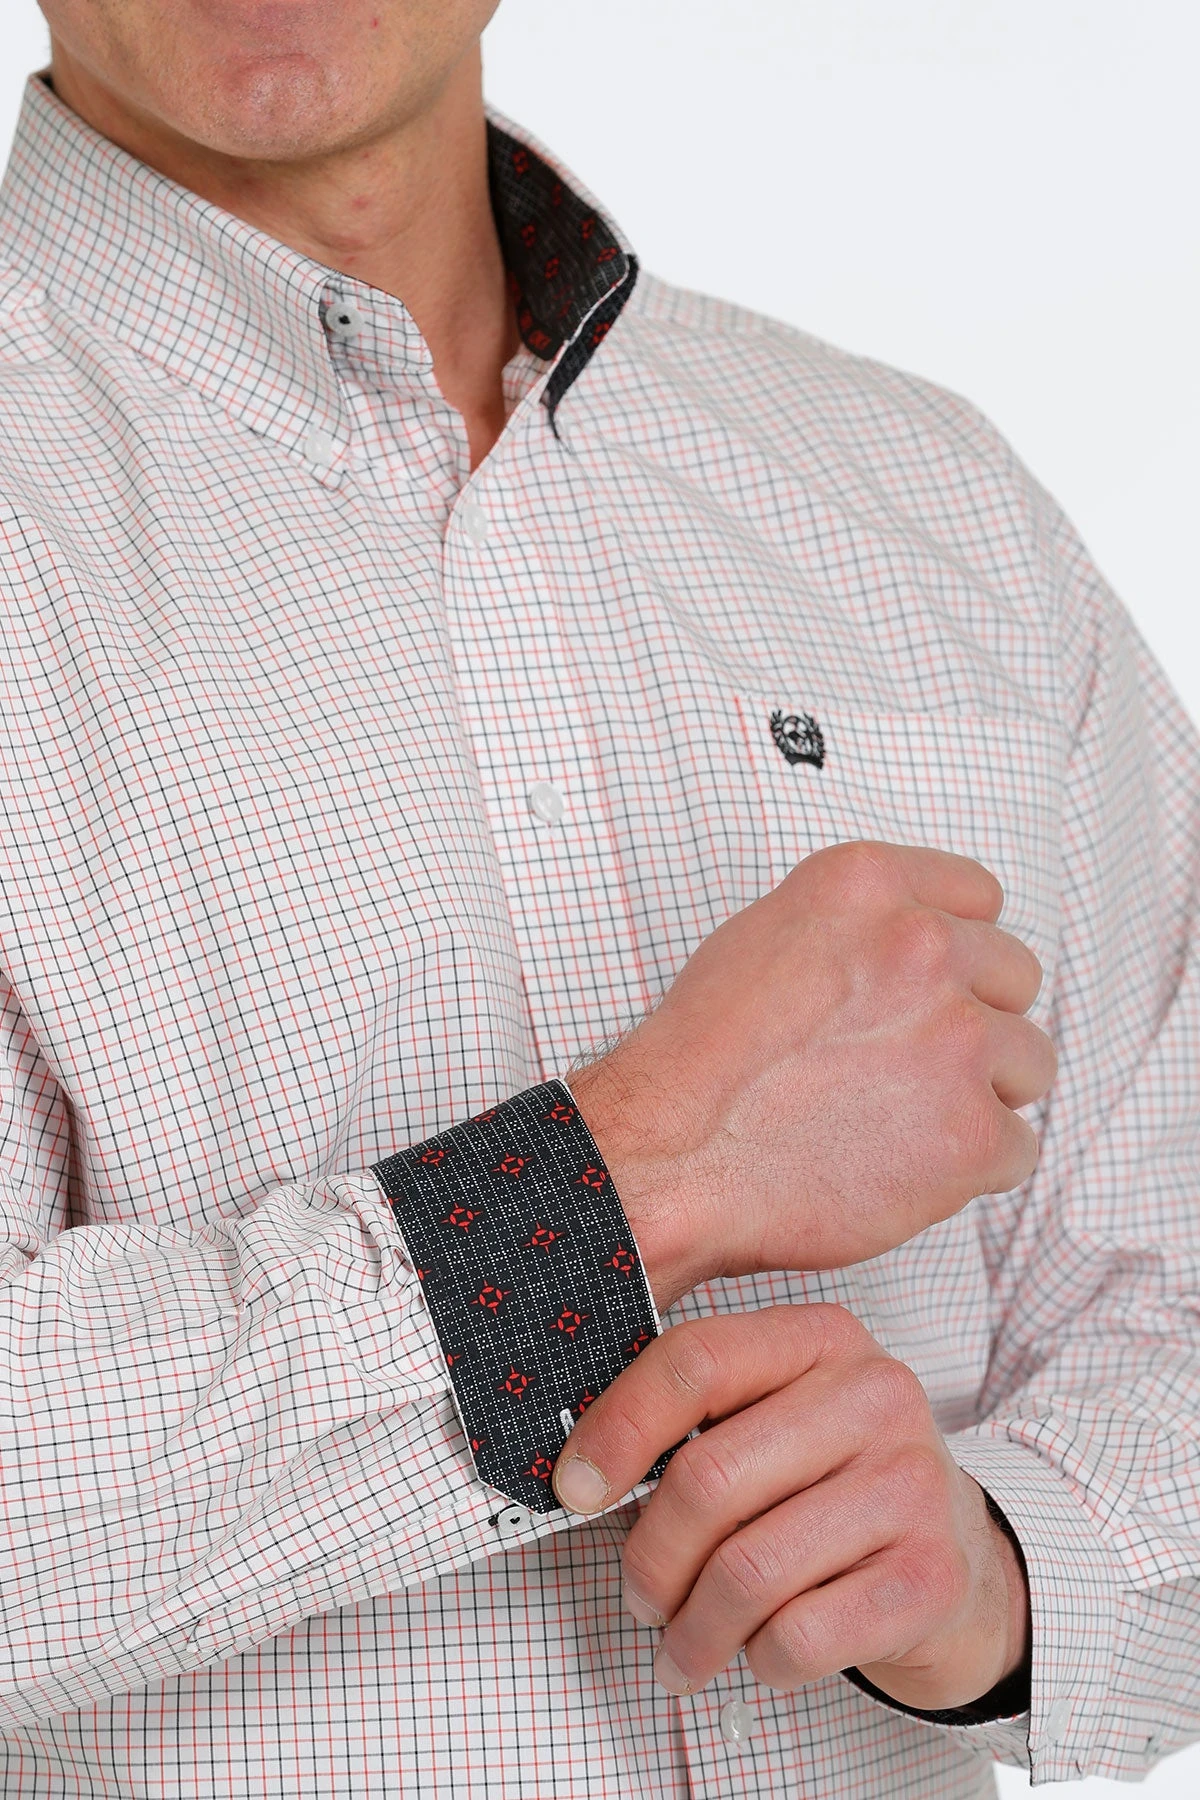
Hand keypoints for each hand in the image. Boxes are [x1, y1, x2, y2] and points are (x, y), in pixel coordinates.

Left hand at [553, 1305, 1029, 1710]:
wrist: (958, 1555)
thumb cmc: (833, 1484)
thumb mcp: (777, 1416)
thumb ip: (696, 1415)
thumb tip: (575, 1469)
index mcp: (821, 1338)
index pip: (695, 1362)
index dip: (617, 1429)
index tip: (574, 1489)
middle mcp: (875, 1394)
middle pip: (709, 1477)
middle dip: (651, 1559)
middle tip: (639, 1598)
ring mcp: (912, 1483)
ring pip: (748, 1571)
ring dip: (693, 1630)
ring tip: (681, 1649)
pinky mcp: (932, 1575)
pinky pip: (800, 1634)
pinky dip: (759, 1660)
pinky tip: (758, 1655)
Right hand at [571, 840, 1055, 1309]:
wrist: (671, 1158)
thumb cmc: (701, 1063)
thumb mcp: (764, 938)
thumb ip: (857, 927)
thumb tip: (913, 944)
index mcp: (868, 883)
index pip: (979, 897)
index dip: (957, 952)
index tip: (930, 990)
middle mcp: (923, 945)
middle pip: (1016, 979)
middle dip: (974, 1026)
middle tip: (907, 1070)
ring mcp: (956, 1038)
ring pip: (1031, 1064)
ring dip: (980, 1096)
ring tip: (902, 1124)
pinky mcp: (973, 1132)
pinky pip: (1018, 1149)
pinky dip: (970, 1171)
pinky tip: (902, 1171)